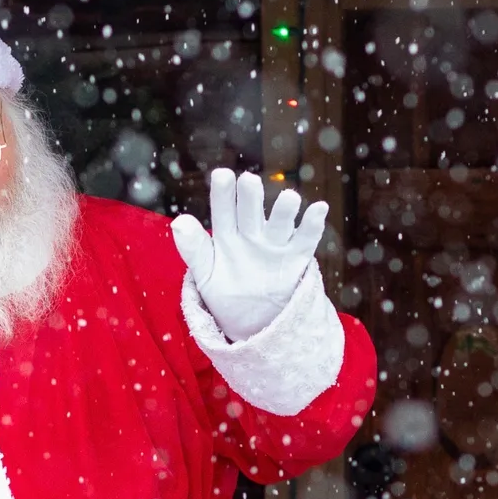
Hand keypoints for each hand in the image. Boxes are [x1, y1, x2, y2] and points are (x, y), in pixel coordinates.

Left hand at [171, 168, 329, 343]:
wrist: (251, 322)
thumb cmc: (225, 292)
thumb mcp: (205, 273)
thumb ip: (194, 248)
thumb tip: (178, 221)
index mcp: (227, 235)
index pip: (223, 211)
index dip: (223, 195)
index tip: (222, 176)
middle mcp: (252, 234)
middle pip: (252, 212)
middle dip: (251, 197)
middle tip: (249, 180)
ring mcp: (275, 245)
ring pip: (280, 223)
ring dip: (284, 211)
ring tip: (288, 198)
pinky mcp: (296, 259)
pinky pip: (306, 240)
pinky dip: (313, 225)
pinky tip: (319, 208)